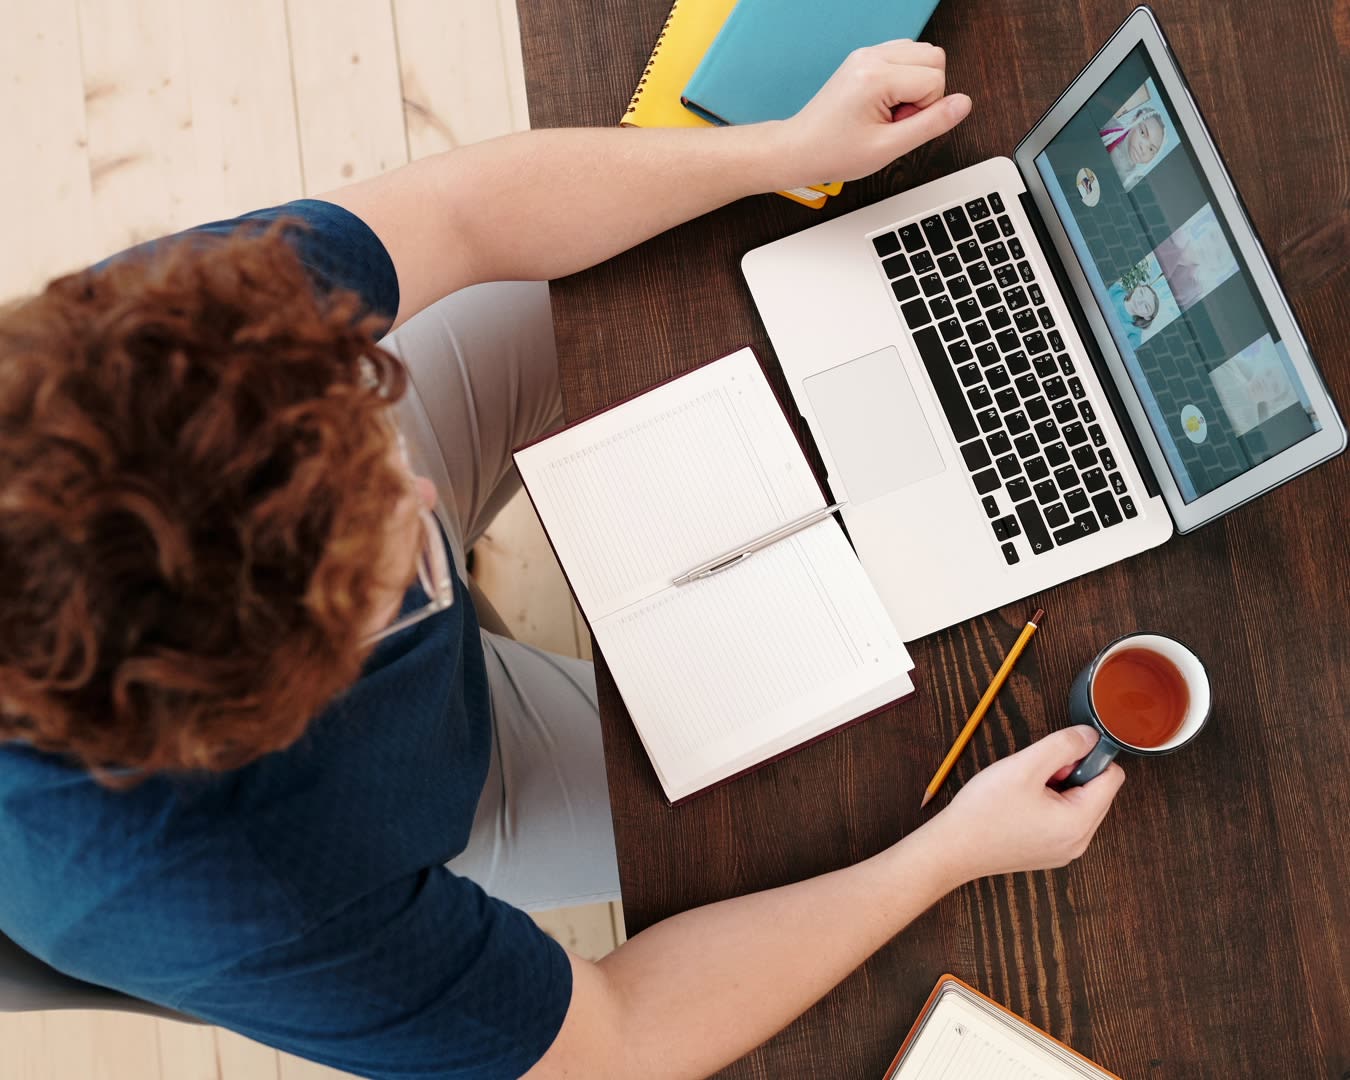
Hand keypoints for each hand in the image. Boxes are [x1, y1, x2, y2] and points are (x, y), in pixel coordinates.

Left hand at [772, 40, 970, 188]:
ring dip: (915, 84)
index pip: (935, 79)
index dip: (925, 111)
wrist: (799, 150)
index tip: (897, 128)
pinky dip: (903, 79)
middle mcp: (871, 56)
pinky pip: (904, 57)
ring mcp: (866, 54)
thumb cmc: (834, 153)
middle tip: (894, 120)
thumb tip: (963, 104)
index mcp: (876, 76)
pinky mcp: (864, 59)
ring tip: (887, 113)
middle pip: (934, 57)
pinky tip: (883, 103)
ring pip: (922, 54)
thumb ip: (931, 124)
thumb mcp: (888, 148)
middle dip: (924, 92)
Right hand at [926, 726, 1125, 883]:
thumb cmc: (984, 811)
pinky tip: (1020, 807)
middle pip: (1098, 791)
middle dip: (1070, 775)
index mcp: (1079, 822)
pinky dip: (1049, 806)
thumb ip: (1063, 745)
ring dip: (1058, 789)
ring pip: (1080, 804)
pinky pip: (1064, 820)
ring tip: (1024, 793)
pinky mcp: (1049, 853)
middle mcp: (1079, 842)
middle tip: (1034, 777)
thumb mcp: (1024, 766)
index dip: (1086, 757)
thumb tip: (1091, 735)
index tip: (1054, 759)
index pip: (1113, 776)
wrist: (952, 848)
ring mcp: (1064, 851)